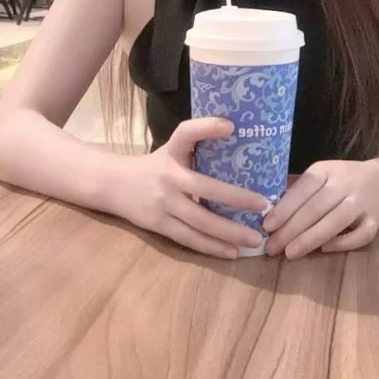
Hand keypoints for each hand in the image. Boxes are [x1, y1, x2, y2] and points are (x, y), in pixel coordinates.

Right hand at [103, 117, 269, 258]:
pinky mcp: (159, 225)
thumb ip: (199, 149)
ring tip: (255, 239)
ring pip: (200, 221)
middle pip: (205, 188)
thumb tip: (242, 143)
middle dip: (236, 199)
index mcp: (172, 151)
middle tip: (264, 206)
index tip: (231, 126)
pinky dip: (212, 247)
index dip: (206, 127)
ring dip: (230, 232)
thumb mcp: (172, 150)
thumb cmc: (155, 165)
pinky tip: (232, 252)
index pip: (186, 133)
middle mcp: (168, 176)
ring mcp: (163, 203)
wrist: (114, 184)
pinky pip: (189, 239)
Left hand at [262, 159, 378, 258]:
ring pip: (335, 221)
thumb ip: (301, 193)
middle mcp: (345, 184)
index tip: (267, 226)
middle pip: (316, 208)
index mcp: (326, 170)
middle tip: (272, 247)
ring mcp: (362, 202)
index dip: (285, 208)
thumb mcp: (321, 176)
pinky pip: (360, 235)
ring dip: (311, 238)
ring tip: (290, 253)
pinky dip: (343, 243)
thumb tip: (271, 218)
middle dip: (291, 229)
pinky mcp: (376, 220)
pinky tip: (324, 250)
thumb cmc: (341, 180)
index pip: (303, 188)